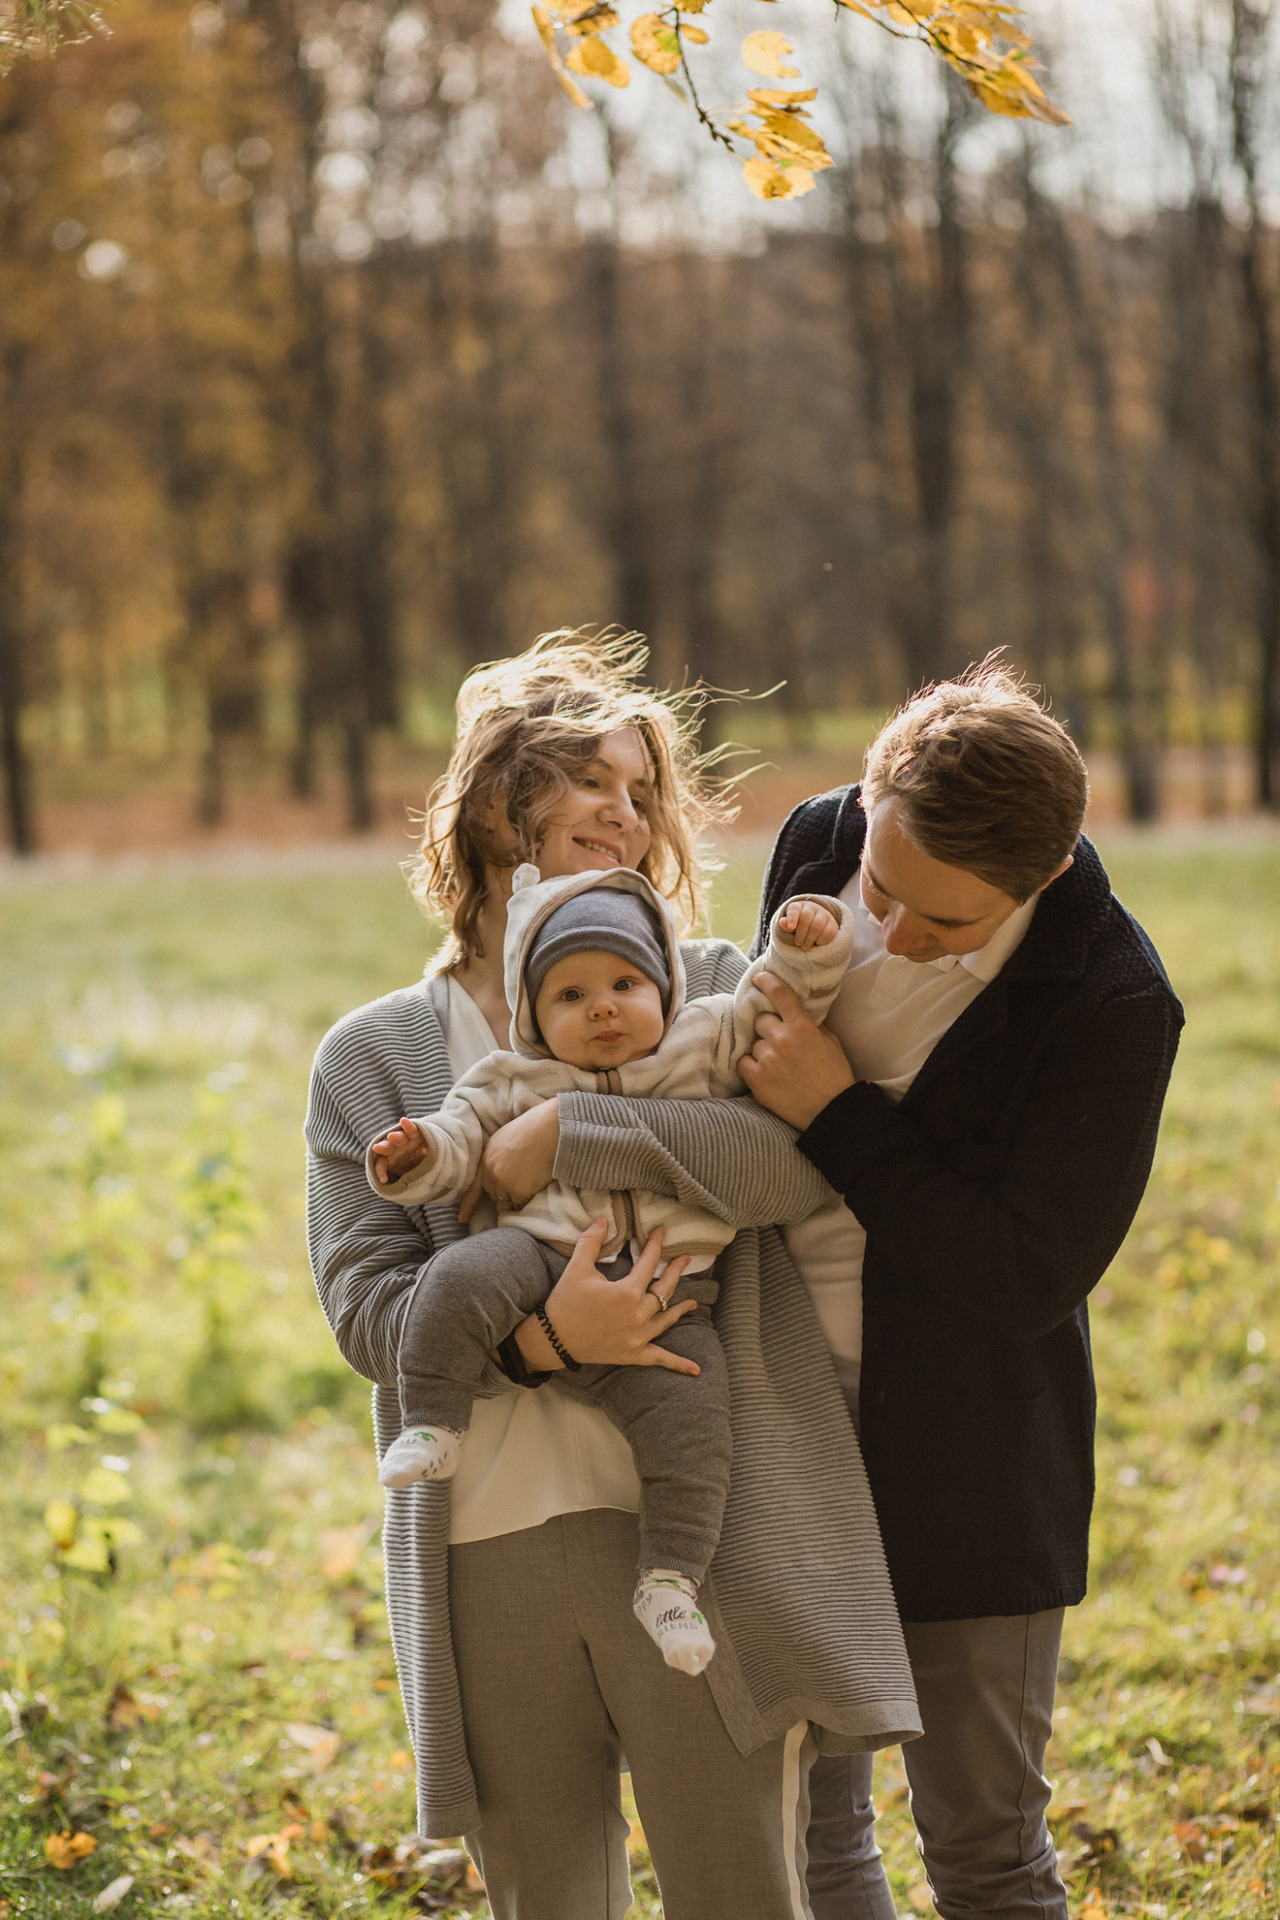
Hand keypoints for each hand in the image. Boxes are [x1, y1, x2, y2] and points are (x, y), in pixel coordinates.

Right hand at [371, 1117, 431, 1183]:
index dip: (408, 1126)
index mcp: (414, 1136)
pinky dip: (380, 1172)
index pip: (411, 1129)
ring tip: (377, 1147)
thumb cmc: (426, 1156)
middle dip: (395, 1136)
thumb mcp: (431, 1152)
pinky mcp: (386, 1162)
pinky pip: (381, 1165)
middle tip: (392, 1136)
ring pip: (386, 1147)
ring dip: (382, 1146)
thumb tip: (426, 1149)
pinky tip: (383, 1179)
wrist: (419, 1168)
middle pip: (397, 1137)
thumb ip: (429, 1149)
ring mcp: (392, 1151)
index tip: (404, 1120)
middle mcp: (401, 1142)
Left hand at [459, 1098, 559, 1222]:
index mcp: (488, 1156)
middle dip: (504, 1195)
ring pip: (507, 1204)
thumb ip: (500, 1156)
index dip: (469, 1204)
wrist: (552, 1128)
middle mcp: (491, 1171)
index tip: (462, 1219)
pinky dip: (529, 1201)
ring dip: (516, 1201)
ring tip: (531, 1187)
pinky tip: (537, 1188)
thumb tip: (504, 1171)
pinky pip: (521, 1205)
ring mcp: (504, 1182)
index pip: (475, 1186)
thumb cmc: (538, 1128)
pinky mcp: (519, 1190)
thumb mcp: (509, 1138)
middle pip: (494, 1195)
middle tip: (522, 1184)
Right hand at [515, 1221, 697, 1374]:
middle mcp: (638, 1314)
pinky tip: (695, 1370)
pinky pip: (659, 1358)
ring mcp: (638, 1337)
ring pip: (666, 1318)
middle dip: (675, 1271)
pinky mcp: (633, 1354)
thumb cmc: (565, 1301)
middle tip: (684, 1259)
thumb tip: (603, 1218)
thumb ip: (591, 1241)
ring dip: (680, 1308)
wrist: (552, 1339)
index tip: (661, 1232)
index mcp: (627, 1292)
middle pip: (664, 1289)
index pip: (649, 1263)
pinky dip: (678, 1363)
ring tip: (693, 1302)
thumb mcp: (576, 1267)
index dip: (656, 1245)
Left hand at [738, 971, 854, 1129]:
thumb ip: (812, 1023)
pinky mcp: (757, 1080)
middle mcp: (782, 1039)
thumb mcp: (831, 1042)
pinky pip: (743, 1063)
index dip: (767, 982)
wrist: (831, 1111)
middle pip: (761, 1020)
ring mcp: (767, 1059)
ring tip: (777, 1065)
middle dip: (768, 1028)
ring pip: (753, 1043)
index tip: (759, 978)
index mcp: (803, 1026)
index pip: (780, 994)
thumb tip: (795, 1009)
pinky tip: (765, 1074)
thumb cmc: (835, 1075)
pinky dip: (751, 1066)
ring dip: (762, 1050)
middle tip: (779, 1042)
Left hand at [777, 898, 839, 950]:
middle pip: (805, 919)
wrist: (815, 926)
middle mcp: (812, 907)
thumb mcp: (790, 927)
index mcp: (798, 906)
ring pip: (817, 925)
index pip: (794, 909)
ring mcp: (823, 914)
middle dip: (801, 934)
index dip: (792, 918)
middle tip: (798, 944)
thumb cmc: (798, 927)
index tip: (791, 928)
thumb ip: (786, 925)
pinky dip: (821, 940)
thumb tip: (782, 922)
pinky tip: (817, 943)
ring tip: (805, 947)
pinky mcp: (832, 923)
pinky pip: (828, 932)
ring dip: (810, 939)